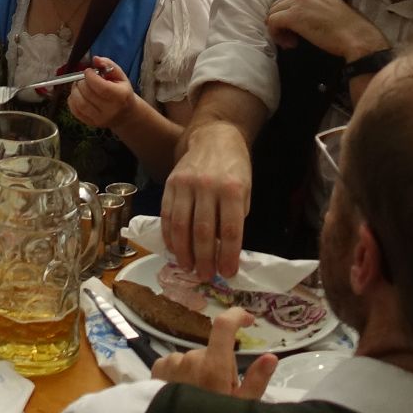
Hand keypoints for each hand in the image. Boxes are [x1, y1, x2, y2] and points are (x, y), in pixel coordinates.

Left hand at [66, 56, 140, 130]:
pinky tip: (77, 94)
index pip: (101, 87)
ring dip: (75, 90)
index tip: (88, 70)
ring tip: (78, 85)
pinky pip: (75, 111)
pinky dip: (72, 101)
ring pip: (80, 103)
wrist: (125, 114)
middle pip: (88, 94)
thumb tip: (95, 59)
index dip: (90, 76)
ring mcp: (100, 119)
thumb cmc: (122, 92)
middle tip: (83, 77)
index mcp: (120, 97)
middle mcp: (110, 110)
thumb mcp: (120, 76)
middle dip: (81, 82)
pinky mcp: (91, 124)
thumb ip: (108, 64)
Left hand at [151, 309, 278, 399]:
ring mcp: (173, 361)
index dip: (237, 316)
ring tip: (198, 394)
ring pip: (194, 359)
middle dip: (218, 366)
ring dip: (199, 371)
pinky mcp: (159, 367)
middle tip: (219, 391)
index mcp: (213, 366)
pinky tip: (182, 389)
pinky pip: (176, 362)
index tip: (248, 320)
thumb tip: (271, 357)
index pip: (224, 326)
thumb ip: (256, 380)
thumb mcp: (240, 404)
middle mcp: (191, 358)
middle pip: (212, 352)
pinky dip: (181, 373)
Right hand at [163, 124, 252, 278]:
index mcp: (233, 189)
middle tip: (206, 276)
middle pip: (203, 231)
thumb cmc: (234, 168)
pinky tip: (174, 249)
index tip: (228, 273)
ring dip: (184, 252)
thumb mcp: (246, 189)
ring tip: (189, 268)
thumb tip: (225, 250)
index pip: (231, 229)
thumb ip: (236, 216)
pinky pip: (167, 214)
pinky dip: (169, 236)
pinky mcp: (170, 183)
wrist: (214, 136)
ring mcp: (186, 184)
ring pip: (181, 225)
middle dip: (205, 259)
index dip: (228, 255)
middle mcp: (208, 186)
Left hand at [265, 0, 387, 62]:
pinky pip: (272, 22)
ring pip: (273, 13)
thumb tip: (297, 18)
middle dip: (281, 23)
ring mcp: (298, 1)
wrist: (356, 36)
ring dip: (279, 30)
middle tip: (292, 39)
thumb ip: (312, 6)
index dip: (288, 16)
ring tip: (292, 42)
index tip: (297, 30)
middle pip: (279, 5)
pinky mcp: (293, 15)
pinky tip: (291, 44)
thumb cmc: (346, 28)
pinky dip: (276, 34)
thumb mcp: (328, 8)